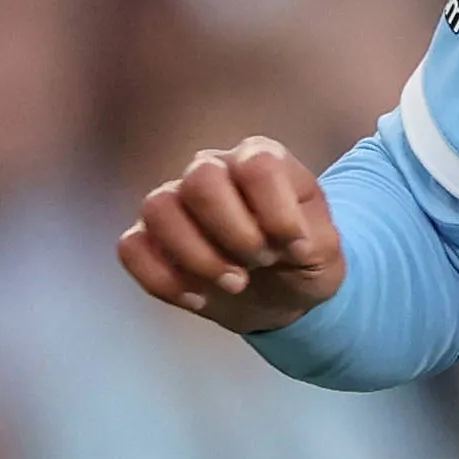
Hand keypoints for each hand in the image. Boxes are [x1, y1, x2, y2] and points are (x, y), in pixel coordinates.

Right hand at [119, 136, 345, 332]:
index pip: (258, 165)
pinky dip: (164, 280)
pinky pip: (131, 248)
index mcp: (260, 159)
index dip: (277, 213)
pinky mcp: (148, 238)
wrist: (281, 293)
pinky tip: (199, 298)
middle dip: (235, 233)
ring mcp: (174, 201)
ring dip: (198, 257)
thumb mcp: (327, 251)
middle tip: (260, 263)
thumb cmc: (302, 260)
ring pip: (158, 208)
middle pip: (200, 178)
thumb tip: (289, 242)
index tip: (295, 248)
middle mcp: (211, 169)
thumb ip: (316, 239)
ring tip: (234, 284)